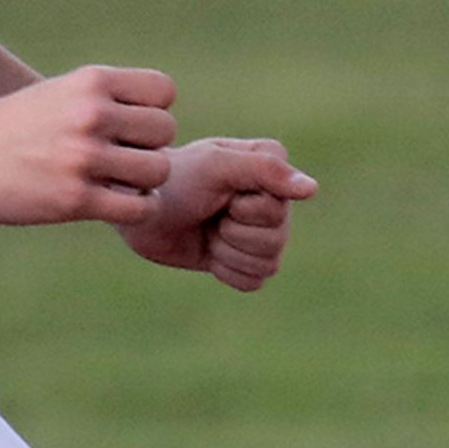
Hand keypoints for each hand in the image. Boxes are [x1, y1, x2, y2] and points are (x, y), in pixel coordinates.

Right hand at [0, 65, 177, 228]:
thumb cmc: (19, 127)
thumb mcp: (62, 92)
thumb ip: (110, 99)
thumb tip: (167, 120)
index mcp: (89, 82)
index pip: (163, 91)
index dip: (154, 110)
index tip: (128, 125)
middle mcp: (89, 114)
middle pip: (165, 130)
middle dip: (149, 146)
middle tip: (121, 156)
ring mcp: (83, 157)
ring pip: (159, 170)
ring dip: (145, 181)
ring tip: (119, 180)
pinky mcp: (76, 199)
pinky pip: (141, 207)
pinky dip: (138, 209)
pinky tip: (116, 203)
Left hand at [124, 136, 318, 290]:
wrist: (136, 208)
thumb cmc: (172, 179)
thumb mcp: (216, 167)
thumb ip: (266, 171)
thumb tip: (312, 189)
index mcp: (272, 168)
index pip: (280, 208)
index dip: (245, 208)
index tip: (218, 192)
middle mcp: (275, 199)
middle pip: (277, 239)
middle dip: (233, 233)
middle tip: (208, 213)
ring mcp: (262, 231)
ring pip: (268, 263)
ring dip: (227, 252)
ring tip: (206, 230)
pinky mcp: (246, 259)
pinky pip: (254, 280)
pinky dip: (225, 270)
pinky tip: (208, 250)